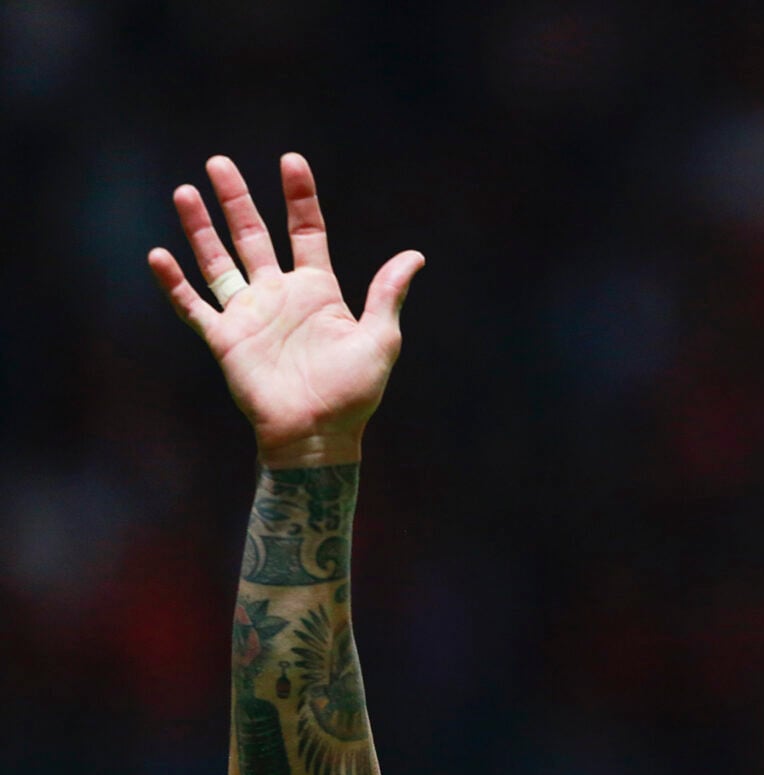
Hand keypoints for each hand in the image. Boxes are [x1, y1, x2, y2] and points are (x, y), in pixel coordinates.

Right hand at [148, 153, 423, 464]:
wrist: (318, 435)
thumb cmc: (353, 392)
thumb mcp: (381, 339)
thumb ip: (388, 294)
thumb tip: (415, 255)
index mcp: (318, 290)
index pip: (306, 231)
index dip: (299, 197)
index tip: (291, 161)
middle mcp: (279, 295)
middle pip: (252, 236)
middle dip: (237, 200)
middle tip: (219, 162)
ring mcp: (249, 315)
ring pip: (218, 262)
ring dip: (201, 229)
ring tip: (186, 192)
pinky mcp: (225, 340)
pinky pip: (194, 307)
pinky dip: (175, 284)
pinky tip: (158, 256)